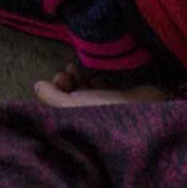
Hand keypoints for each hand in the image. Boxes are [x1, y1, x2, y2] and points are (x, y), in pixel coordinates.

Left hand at [34, 63, 170, 107]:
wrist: (148, 110)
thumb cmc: (106, 111)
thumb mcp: (72, 106)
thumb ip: (52, 97)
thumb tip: (38, 86)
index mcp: (83, 119)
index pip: (63, 103)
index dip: (57, 89)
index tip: (60, 78)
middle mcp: (95, 112)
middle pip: (76, 94)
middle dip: (68, 81)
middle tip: (68, 72)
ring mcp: (111, 104)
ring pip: (90, 87)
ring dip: (81, 76)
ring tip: (77, 68)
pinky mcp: (125, 96)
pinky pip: (108, 83)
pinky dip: (100, 76)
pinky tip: (98, 71)